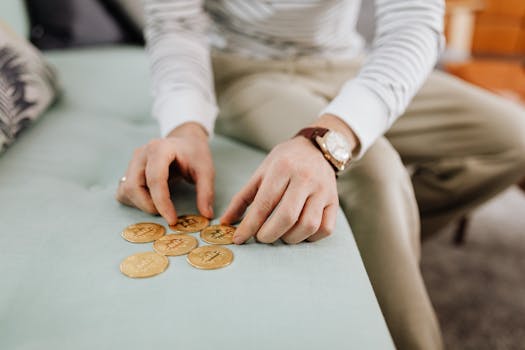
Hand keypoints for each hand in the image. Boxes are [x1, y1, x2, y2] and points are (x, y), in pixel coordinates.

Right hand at [116, 122, 214, 224]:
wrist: (186, 141)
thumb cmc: (195, 155)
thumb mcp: (206, 170)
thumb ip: (206, 192)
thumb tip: (206, 215)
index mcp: (160, 148)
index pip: (155, 179)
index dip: (162, 203)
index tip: (173, 220)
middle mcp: (141, 154)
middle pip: (134, 186)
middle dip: (149, 206)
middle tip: (168, 213)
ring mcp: (132, 162)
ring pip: (126, 190)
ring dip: (142, 204)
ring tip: (161, 206)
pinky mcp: (128, 170)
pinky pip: (124, 191)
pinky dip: (135, 201)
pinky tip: (151, 201)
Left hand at [220, 136, 338, 244]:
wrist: (316, 148)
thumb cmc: (285, 162)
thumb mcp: (261, 173)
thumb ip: (243, 198)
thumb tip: (226, 222)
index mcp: (283, 168)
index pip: (264, 203)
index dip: (250, 225)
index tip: (239, 239)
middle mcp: (305, 178)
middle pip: (287, 217)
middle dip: (269, 235)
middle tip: (261, 237)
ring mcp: (323, 190)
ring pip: (308, 225)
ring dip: (290, 238)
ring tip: (280, 235)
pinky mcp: (334, 201)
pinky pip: (325, 229)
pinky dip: (310, 238)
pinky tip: (299, 233)